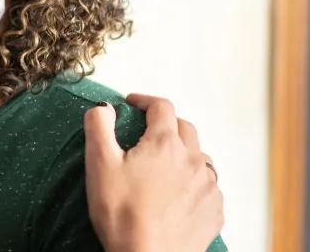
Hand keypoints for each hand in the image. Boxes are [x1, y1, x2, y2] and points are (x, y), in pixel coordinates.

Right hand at [84, 95, 222, 251]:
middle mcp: (193, 160)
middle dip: (166, 124)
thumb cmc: (121, 213)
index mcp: (165, 144)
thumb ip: (99, 126)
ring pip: (199, 157)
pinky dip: (193, 182)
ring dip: (183, 154)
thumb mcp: (99, 164)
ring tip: (163, 167)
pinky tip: (177, 194)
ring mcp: (208, 186)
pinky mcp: (215, 211)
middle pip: (184, 128)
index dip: (144, 101)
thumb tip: (103, 106)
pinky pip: (208, 186)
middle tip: (147, 132)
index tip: (132, 104)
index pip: (161, 107)